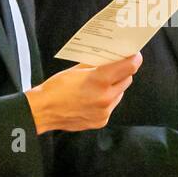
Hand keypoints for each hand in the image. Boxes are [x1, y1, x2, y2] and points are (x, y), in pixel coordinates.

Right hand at [26, 53, 141, 132]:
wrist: (43, 111)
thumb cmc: (57, 88)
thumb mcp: (77, 69)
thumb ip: (96, 64)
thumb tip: (110, 58)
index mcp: (100, 80)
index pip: (130, 66)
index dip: (134, 58)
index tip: (134, 55)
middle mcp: (105, 97)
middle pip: (127, 79)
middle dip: (122, 72)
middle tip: (115, 67)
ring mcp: (104, 111)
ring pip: (119, 94)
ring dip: (114, 87)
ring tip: (99, 85)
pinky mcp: (101, 121)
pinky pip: (111, 106)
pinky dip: (106, 100)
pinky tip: (93, 98)